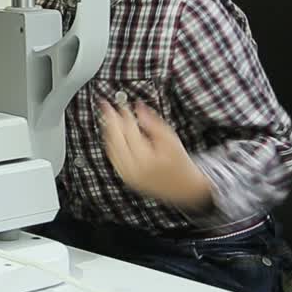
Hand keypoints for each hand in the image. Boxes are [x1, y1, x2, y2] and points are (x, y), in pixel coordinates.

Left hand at [98, 97, 213, 210]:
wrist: (185, 187)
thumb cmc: (180, 162)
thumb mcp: (171, 140)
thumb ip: (153, 123)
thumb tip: (139, 106)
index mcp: (146, 160)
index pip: (130, 132)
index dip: (123, 115)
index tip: (120, 103)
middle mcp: (133, 169)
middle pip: (115, 139)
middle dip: (110, 120)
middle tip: (106, 105)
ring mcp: (127, 174)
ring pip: (111, 148)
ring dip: (108, 130)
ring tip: (108, 116)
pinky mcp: (125, 177)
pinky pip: (112, 157)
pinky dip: (110, 143)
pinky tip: (112, 133)